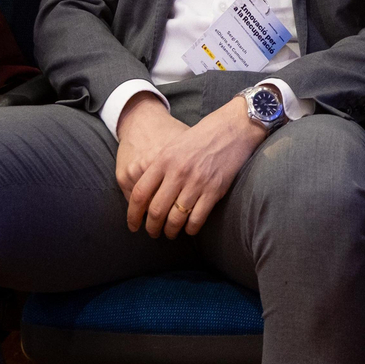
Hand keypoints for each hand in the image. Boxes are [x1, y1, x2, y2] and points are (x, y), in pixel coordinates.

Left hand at [122, 94, 266, 236]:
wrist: (232, 129)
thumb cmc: (201, 137)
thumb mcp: (173, 146)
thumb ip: (158, 168)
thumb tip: (145, 195)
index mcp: (163, 160)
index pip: (140, 194)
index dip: (133, 214)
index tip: (132, 225)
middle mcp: (178, 172)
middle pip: (156, 210)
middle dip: (152, 227)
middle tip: (152, 233)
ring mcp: (197, 182)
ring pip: (175, 218)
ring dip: (170, 231)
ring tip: (170, 234)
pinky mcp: (214, 190)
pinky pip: (197, 218)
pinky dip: (191, 228)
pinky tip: (189, 229)